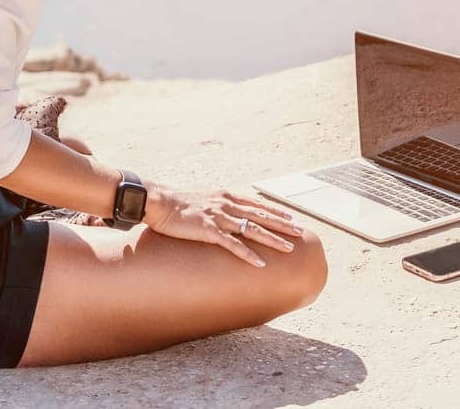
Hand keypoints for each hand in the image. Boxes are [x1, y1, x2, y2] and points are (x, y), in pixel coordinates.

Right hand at [143, 186, 305, 266]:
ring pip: (252, 229)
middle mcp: (226, 204)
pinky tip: (260, 263)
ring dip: (272, 239)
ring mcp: (219, 217)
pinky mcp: (208, 230)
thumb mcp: (204, 199)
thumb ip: (218, 205)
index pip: (257, 204)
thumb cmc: (178, 204)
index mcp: (226, 196)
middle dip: (282, 224)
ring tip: (289, 248)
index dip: (276, 211)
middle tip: (300, 231)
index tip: (291, 217)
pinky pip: (233, 244)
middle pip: (261, 215)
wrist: (160, 202)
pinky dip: (248, 254)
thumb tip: (229, 213)